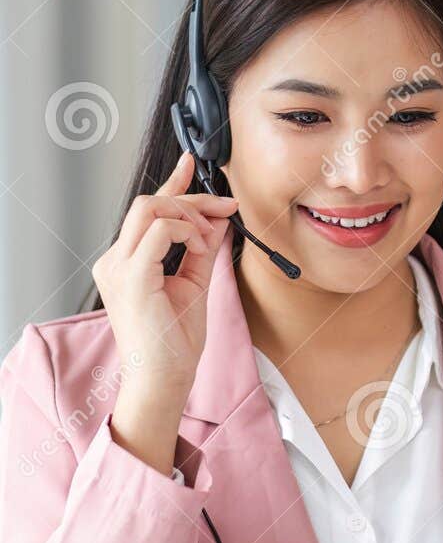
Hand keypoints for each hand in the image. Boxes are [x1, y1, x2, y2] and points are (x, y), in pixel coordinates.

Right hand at [92, 150, 238, 399]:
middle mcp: (115, 260)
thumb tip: (219, 218)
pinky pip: (159, 230)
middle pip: (149, 202)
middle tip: (227, 208)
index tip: (191, 164)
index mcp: (126, 262)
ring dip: (190, 215)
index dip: (170, 183)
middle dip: (193, 199)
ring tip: (210, 240)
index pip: (146, 211)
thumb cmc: (174, 342)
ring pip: (150, 208)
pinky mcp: (132, 277)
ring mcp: (119, 267)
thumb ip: (203, 249)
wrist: (164, 379)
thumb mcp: (195, 284)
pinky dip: (186, 232)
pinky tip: (200, 249)